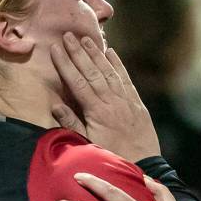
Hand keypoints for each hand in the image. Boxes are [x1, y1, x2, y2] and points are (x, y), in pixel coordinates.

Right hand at [50, 32, 161, 161]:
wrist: (144, 165)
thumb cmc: (112, 157)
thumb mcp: (88, 145)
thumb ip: (72, 124)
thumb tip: (55, 105)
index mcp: (97, 112)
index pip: (77, 82)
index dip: (65, 64)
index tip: (56, 48)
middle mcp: (112, 102)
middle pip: (92, 72)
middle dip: (79, 52)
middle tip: (68, 35)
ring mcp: (126, 100)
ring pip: (109, 72)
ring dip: (97, 54)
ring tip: (87, 38)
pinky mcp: (137, 103)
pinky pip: (126, 79)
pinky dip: (118, 65)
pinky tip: (111, 53)